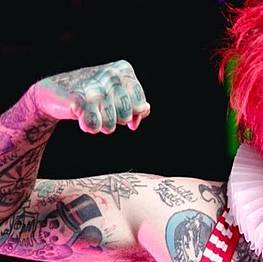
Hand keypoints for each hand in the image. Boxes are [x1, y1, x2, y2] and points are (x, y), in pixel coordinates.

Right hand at [31, 60, 150, 133]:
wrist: (53, 92)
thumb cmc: (92, 95)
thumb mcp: (118, 97)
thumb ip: (137, 104)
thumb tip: (145, 109)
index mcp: (124, 70)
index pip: (141, 106)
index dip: (132, 115)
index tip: (119, 110)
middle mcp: (111, 74)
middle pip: (126, 116)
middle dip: (115, 120)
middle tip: (101, 109)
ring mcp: (96, 86)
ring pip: (111, 125)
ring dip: (101, 125)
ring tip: (92, 112)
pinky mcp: (79, 99)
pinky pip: (94, 126)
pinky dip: (89, 127)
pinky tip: (82, 117)